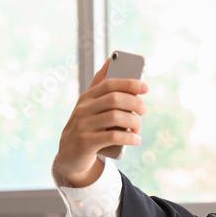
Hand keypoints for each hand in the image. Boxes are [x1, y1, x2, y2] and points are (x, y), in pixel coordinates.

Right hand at [55, 58, 148, 186]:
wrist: (70, 157)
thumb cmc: (87, 127)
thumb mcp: (90, 106)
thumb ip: (100, 85)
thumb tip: (111, 59)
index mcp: (87, 98)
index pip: (109, 84)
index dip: (129, 83)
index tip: (145, 87)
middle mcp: (83, 109)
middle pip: (115, 99)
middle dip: (135, 103)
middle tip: (144, 111)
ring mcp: (83, 126)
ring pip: (115, 117)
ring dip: (134, 122)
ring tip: (138, 129)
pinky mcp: (86, 143)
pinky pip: (112, 137)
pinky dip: (129, 138)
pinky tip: (136, 139)